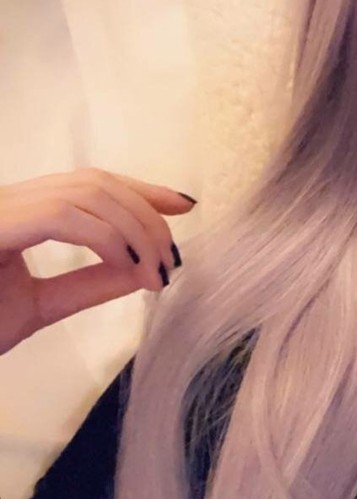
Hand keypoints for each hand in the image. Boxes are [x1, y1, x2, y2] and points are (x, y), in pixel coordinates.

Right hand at [0, 168, 196, 355]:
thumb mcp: (39, 305)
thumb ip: (87, 284)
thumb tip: (140, 268)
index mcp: (16, 212)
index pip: (89, 183)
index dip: (141, 188)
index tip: (185, 206)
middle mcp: (5, 201)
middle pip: (96, 182)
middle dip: (148, 215)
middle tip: (173, 261)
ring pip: (85, 193)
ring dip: (135, 229)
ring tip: (157, 271)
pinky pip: (61, 216)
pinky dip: (107, 238)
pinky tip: (129, 266)